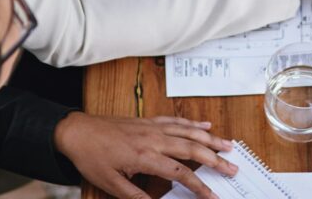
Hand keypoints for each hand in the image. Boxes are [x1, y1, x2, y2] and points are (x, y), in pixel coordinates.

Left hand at [53, 111, 236, 198]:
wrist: (78, 132)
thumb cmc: (93, 159)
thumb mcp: (111, 185)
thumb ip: (136, 198)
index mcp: (146, 157)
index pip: (181, 173)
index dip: (200, 186)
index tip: (214, 196)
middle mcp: (154, 139)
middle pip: (192, 149)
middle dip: (215, 159)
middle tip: (233, 168)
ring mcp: (153, 127)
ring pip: (189, 131)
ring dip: (211, 138)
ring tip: (229, 145)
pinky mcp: (148, 121)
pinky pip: (176, 120)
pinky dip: (193, 123)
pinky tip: (206, 125)